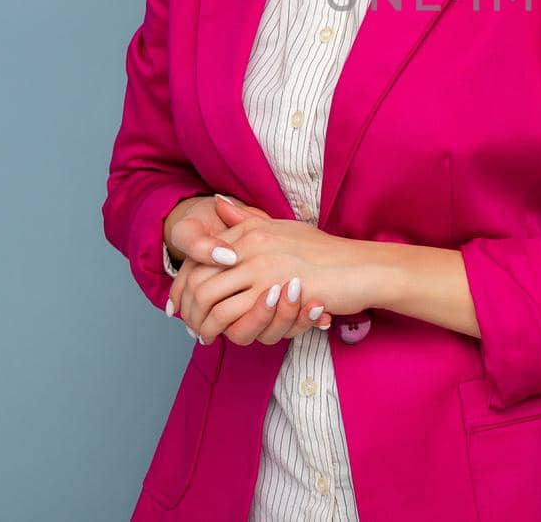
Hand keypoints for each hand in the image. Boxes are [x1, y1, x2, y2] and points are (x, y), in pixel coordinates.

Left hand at [166, 194, 333, 344]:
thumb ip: (248, 219)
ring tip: (203, 334)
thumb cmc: (325, 253)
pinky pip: (235, 318)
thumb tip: (217, 203)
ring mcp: (263, 270)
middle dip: (187, 306)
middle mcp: (252, 246)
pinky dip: (224, 331)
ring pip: (210, 301)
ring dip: (202, 323)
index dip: (184, 282)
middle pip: (197, 278)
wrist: (359, 268)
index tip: (181, 300)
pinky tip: (224, 337)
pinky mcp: (275, 294)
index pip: (201, 256)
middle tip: (187, 322)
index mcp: (252, 231)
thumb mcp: (282, 228)